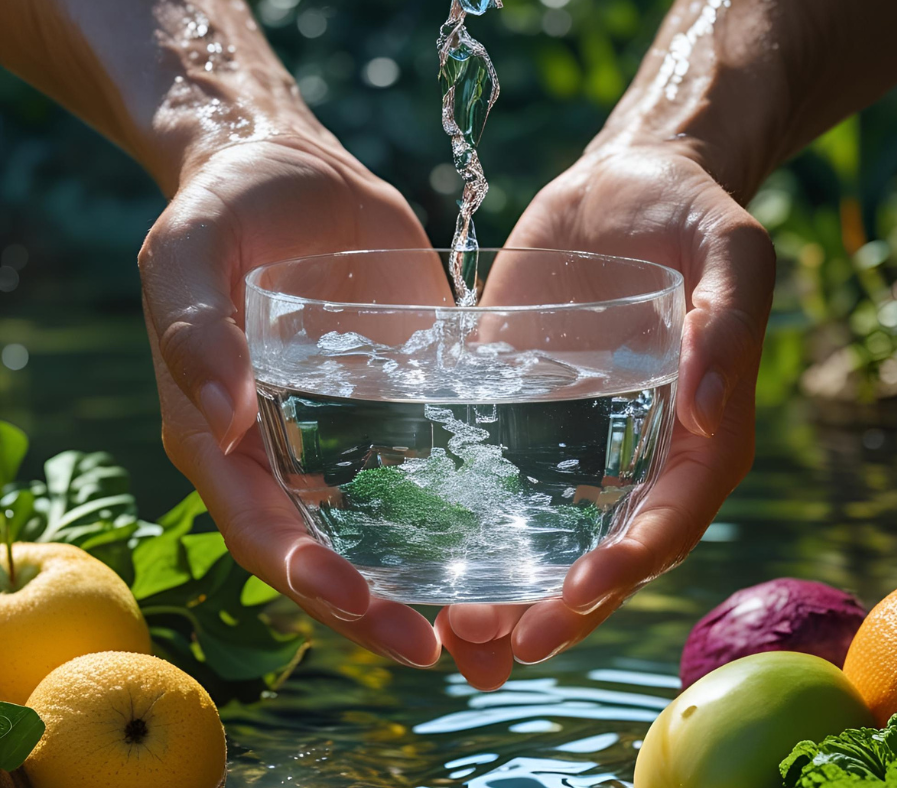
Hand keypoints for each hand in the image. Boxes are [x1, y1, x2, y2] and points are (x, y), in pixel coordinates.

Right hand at [139, 134, 454, 667]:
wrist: (291, 170)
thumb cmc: (225, 208)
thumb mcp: (190, 250)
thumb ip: (192, 326)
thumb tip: (221, 413)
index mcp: (219, 437)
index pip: (258, 526)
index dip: (302, 575)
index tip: (358, 601)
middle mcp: (280, 455)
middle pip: (322, 553)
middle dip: (371, 609)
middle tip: (435, 647)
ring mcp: (343, 436)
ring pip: (378, 530)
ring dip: (421, 585)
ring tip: (485, 629)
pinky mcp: (398, 407)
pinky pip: (424, 471)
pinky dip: (456, 517)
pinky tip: (510, 542)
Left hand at [437, 143, 775, 687]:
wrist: (620, 183)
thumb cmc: (685, 210)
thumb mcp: (727, 250)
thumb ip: (728, 323)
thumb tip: (709, 415)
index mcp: (702, 435)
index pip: (669, 520)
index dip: (627, 568)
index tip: (574, 596)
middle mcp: (640, 456)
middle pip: (606, 554)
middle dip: (558, 609)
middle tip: (498, 645)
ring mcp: (579, 444)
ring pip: (551, 538)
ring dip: (510, 592)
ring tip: (454, 632)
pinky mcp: (526, 417)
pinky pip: (503, 485)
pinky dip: (473, 530)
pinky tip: (423, 555)